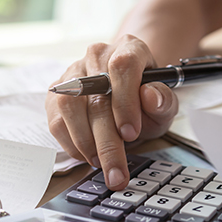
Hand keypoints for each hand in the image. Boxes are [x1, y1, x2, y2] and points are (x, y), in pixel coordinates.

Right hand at [45, 35, 178, 189]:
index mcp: (129, 49)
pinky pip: (57, 120)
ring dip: (85, 143)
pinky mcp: (56, 92)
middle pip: (96, 96)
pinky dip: (71, 144)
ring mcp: (73, 73)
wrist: (127, 95)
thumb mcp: (164, 104)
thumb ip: (163, 101)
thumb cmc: (146, 101)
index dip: (125, 102)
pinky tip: (88, 155)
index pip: (122, 67)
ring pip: (70, 107)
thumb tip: (150, 96)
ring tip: (101, 163)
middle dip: (107, 142)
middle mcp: (97, 55)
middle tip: (116, 173)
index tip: (130, 134)